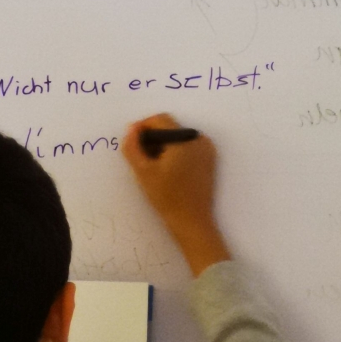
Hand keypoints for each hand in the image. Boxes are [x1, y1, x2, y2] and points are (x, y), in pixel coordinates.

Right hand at [122, 114, 230, 276]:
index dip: (143, 127)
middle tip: (141, 158)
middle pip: (170, 127)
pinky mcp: (209, 160)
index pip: (160, 119)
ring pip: (178, 137)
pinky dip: (176, 152)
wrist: (192, 221)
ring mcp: (207, 149)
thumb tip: (131, 129)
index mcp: (185, 138)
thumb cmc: (166, 197)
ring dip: (163, 145)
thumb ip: (132, 146)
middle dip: (153, 138)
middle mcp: (199, 139)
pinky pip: (188, 146)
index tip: (133, 143)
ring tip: (153, 166)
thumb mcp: (143, 171)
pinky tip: (167, 170)